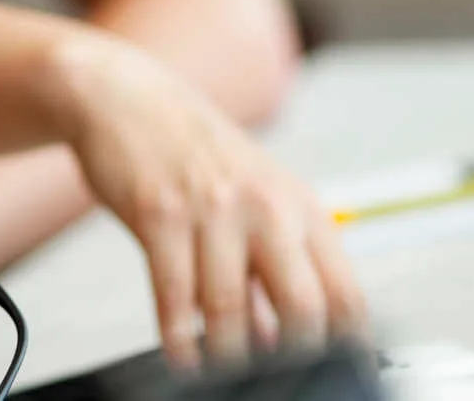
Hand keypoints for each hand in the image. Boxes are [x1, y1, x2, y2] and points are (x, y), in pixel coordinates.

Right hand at [48, 37, 366, 370]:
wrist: (128, 100)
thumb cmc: (193, 154)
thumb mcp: (251, 202)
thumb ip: (268, 270)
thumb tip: (276, 339)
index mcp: (299, 206)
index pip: (345, 293)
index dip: (345, 346)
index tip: (331, 374)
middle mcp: (264, 205)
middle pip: (302, 306)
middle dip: (292, 359)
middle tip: (274, 381)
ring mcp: (213, 208)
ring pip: (231, 309)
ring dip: (225, 356)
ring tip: (218, 372)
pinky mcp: (160, 213)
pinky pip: (174, 294)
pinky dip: (178, 337)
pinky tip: (180, 353)